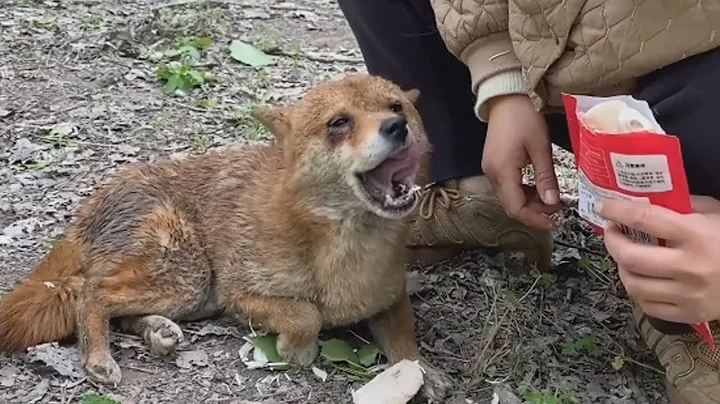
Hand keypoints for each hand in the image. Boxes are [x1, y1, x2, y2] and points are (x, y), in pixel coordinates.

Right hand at [483, 95, 563, 228]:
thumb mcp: (540, 148)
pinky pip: (508, 187)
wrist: (506, 99)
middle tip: (558, 208)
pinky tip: (538, 187)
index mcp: (502, 172)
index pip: (516, 207)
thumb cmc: (524, 118)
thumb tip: (552, 202)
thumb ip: (546, 177)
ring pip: (509, 197)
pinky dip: (523, 191)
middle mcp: (492, 175)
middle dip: (535, 211)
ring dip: (530, 202)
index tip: (553, 222)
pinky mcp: (494, 165)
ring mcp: (491, 170)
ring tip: (551, 198)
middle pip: (511, 205)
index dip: (535, 218)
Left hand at [595, 195, 719, 323]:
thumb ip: (682, 206)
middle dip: (612, 242)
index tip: (605, 206)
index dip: (618, 211)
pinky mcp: (690, 314)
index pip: (645, 219)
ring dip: (621, 268)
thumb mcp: (715, 213)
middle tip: (612, 232)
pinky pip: (647, 306)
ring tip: (625, 256)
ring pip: (633, 285)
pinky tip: (641, 278)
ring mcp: (689, 294)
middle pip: (631, 257)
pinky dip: (637, 291)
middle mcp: (690, 266)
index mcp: (696, 235)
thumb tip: (645, 199)